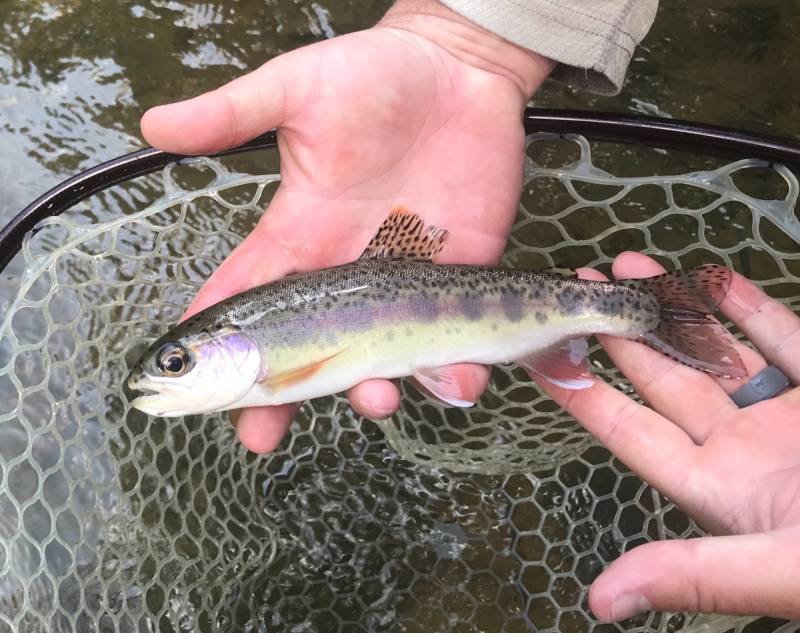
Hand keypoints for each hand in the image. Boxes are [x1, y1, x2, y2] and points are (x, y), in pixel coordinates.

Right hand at [140, 0, 552, 451]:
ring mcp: (403, 278)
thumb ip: (231, 114)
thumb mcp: (295, 89)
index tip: (197, 393)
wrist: (458, 68)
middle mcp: (346, 269)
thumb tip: (151, 124)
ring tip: (373, 400)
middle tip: (261, 435)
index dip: (224, 346)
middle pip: (307, 347)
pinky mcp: (460, 273)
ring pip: (380, 353)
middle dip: (282, 395)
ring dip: (372, 388)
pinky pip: (455, 335)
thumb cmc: (374, 74)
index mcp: (302, 234)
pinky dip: (456, 367)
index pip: (250, 298)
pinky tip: (454, 381)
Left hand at [540, 251, 799, 621]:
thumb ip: (695, 576)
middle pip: (664, 380)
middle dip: (618, 331)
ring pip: (719, 350)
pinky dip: (749, 307)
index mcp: (723, 491)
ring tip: (626, 265)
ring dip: (674, 309)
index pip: (632, 434)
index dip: (583, 394)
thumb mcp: (786, 570)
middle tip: (576, 284)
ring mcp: (790, 416)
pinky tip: (709, 277)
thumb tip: (601, 602)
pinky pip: (786, 338)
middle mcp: (747, 449)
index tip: (539, 352)